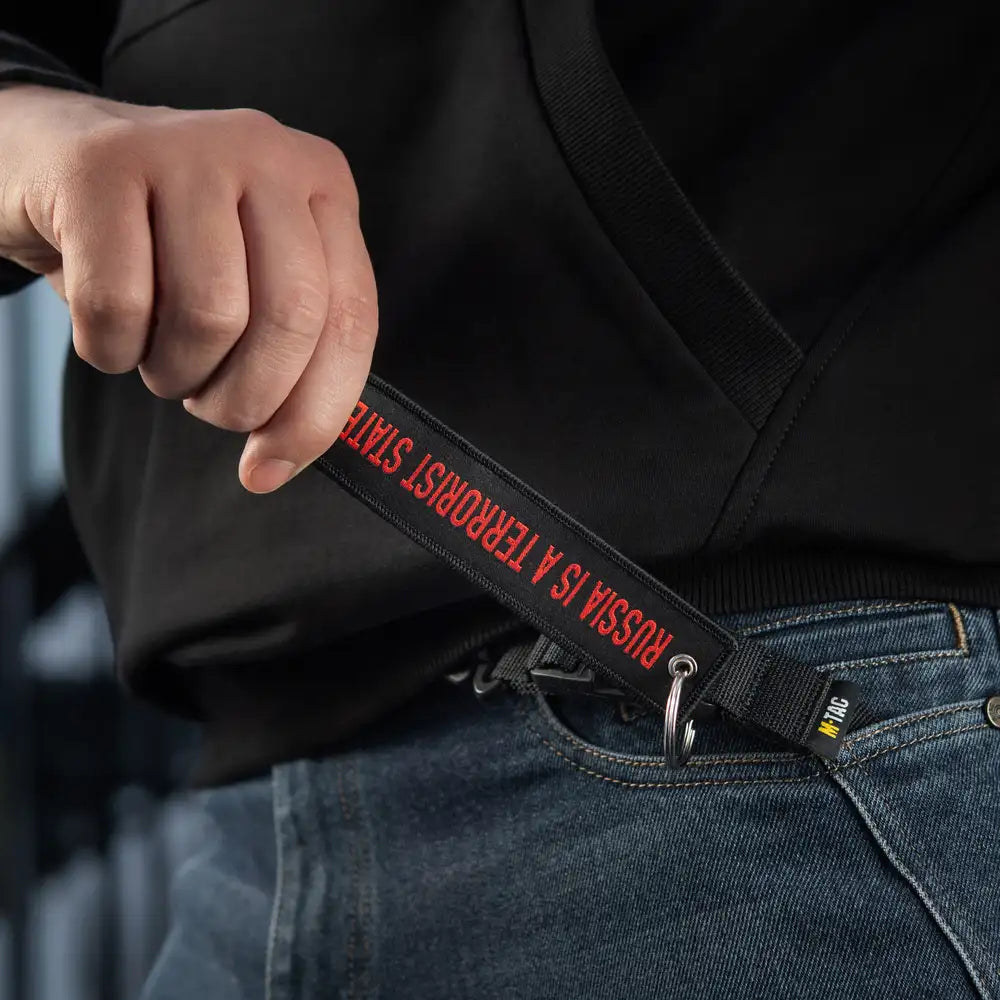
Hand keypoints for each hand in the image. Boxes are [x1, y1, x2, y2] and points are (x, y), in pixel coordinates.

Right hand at [0, 84, 377, 492]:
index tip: (272, 467)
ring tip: (158, 355)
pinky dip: (109, 349)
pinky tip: (109, 331)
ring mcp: (186, 148)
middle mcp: (268, 153)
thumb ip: (295, 357)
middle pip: (292, 318)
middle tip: (208, 404)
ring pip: (210, 315)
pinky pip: (119, 303)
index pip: (351, 320)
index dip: (316, 413)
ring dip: (175, 373)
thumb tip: (276, 465)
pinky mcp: (101, 165)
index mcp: (324, 185)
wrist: (55, 163)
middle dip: (247, 397)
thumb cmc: (167, 246)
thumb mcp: (253, 282)